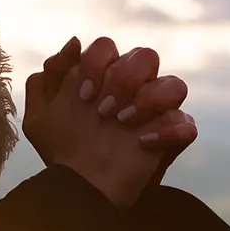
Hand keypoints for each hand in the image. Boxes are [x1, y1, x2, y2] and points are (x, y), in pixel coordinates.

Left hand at [38, 35, 196, 186]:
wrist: (80, 190)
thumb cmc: (63, 149)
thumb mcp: (42, 115)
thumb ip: (51, 76)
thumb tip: (75, 41)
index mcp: (105, 76)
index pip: (106, 47)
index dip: (94, 63)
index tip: (82, 96)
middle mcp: (134, 87)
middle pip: (146, 56)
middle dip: (123, 78)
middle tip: (103, 110)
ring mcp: (157, 111)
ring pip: (175, 84)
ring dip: (150, 98)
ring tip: (123, 122)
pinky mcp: (174, 137)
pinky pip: (187, 124)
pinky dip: (169, 130)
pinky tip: (143, 142)